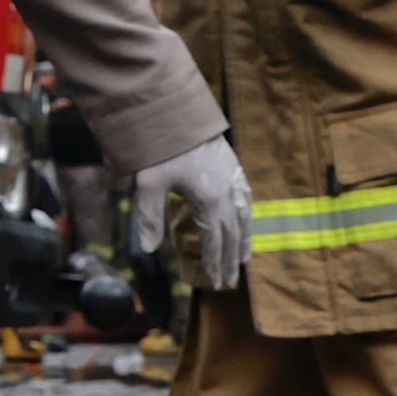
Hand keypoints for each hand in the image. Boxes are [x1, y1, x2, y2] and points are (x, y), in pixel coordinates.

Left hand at [128, 134, 250, 291]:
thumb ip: (149, 218)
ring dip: (243, 242)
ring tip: (243, 260)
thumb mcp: (149, 184)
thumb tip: (148, 249)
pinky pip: (247, 201)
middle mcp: (228, 194)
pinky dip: (247, 218)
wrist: (180, 112)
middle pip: (232, 235)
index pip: (214, 241)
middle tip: (229, 282)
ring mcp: (236, 180)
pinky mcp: (236, 168)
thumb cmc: (161, 149)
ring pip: (244, 219)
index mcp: (209, 201)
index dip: (215, 263)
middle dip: (230, 261)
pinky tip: (245, 223)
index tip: (217, 283)